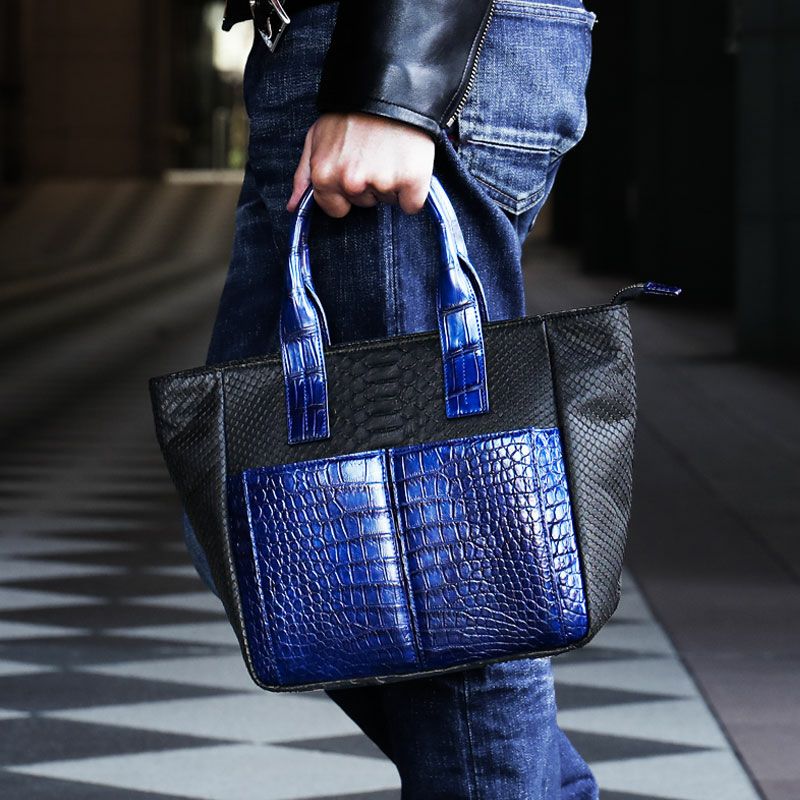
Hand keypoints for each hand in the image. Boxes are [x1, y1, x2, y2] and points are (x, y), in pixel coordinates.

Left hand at [287, 112, 434, 217]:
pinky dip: (413, 190)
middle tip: (375, 154)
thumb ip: (304, 174)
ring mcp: (381, 182)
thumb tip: (293, 207)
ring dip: (391, 183)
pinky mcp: (411, 181)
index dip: (347, 193)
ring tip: (390, 152)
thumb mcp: (317, 137)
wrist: (390, 85)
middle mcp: (351, 183)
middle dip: (370, 185)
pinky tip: (408, 164)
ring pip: (388, 201)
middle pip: (365, 204)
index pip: (337, 209)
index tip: (355, 172)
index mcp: (325, 176)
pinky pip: (412, 204)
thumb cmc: (351, 111)